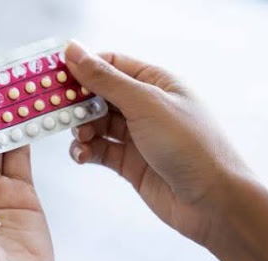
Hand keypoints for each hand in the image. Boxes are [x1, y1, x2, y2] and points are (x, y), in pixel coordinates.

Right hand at [65, 41, 250, 246]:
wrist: (212, 202)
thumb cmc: (189, 145)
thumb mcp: (145, 103)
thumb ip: (106, 79)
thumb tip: (74, 51)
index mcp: (155, 82)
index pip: (111, 65)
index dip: (82, 67)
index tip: (55, 76)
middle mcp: (145, 107)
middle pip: (99, 95)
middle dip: (78, 102)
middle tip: (58, 110)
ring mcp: (137, 136)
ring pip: (96, 124)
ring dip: (81, 129)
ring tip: (81, 137)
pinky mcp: (129, 162)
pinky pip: (99, 150)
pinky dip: (86, 151)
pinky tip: (82, 155)